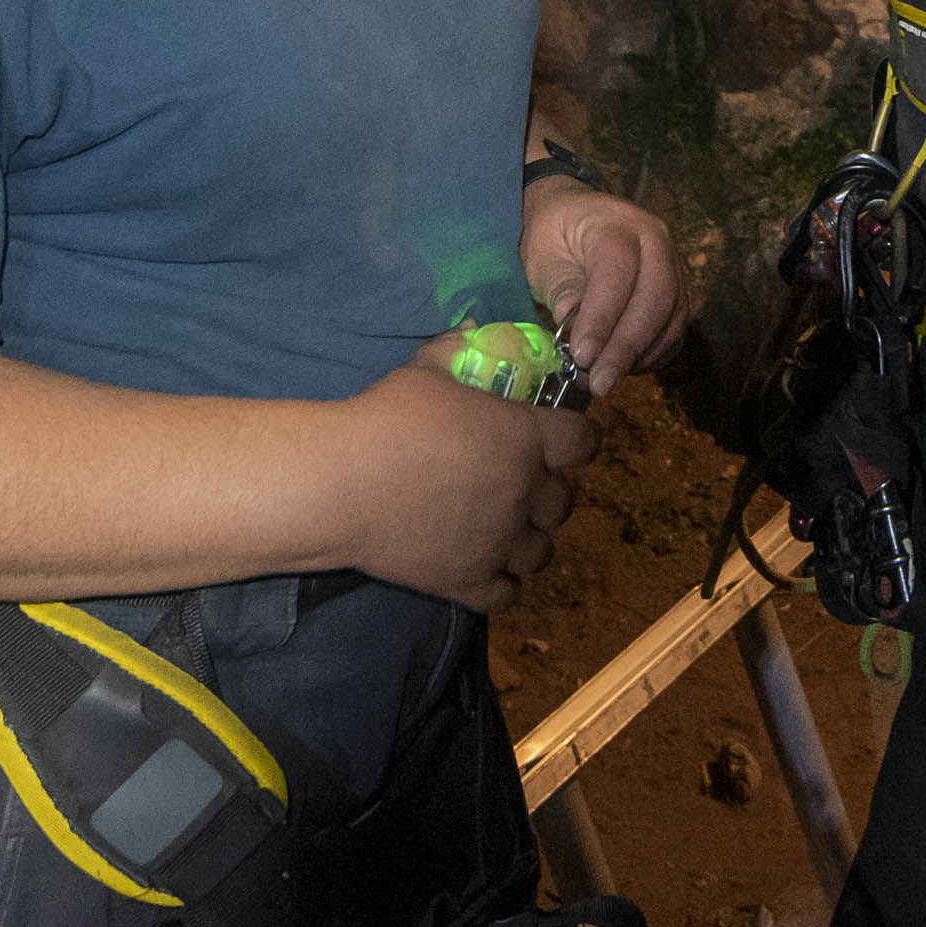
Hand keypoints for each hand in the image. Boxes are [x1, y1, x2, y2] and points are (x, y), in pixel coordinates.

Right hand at [356, 355, 599, 612]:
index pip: (584, 442)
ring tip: (505, 529)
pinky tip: (484, 566)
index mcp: (524, 439)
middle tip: (520, 483)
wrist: (341, 484)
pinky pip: (508, 594)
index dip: (578, 438)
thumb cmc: (385, 419)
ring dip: (530, 539)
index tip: (565, 438)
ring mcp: (499, 543)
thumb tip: (472, 332)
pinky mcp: (468, 582)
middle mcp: (523, 494)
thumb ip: (458, 351)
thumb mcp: (426, 369)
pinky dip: (501, 583)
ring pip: (542, 552)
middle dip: (548, 491)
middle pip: (564, 501)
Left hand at [520, 177, 682, 392]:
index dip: (603, 318)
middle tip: (600, 382)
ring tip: (606, 379)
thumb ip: (562, 291)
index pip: (618, 273)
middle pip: (656, 297)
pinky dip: (653, 356)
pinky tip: (625, 370)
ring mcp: (673, 266)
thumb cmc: (553, 235)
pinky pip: (676, 330)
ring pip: (672, 317)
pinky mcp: (678, 292)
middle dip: (627, 346)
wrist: (575, 217)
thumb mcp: (543, 256)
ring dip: (641, 356)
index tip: (582, 355)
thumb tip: (577, 334)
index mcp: (617, 224)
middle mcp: (656, 241)